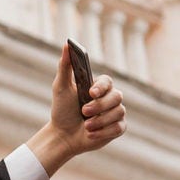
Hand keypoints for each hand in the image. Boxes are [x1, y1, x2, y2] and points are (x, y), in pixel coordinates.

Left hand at [31, 44, 125, 173]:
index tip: (90, 92)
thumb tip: (66, 44)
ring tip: (85, 125)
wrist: (62, 136)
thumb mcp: (60, 88)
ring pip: (118, 112)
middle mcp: (110, 98)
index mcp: (99, 87)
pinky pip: (118, 128)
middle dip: (99, 106)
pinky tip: (90, 134)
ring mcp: (116, 113)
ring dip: (99, 120)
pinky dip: (103, 132)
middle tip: (84, 112)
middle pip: (117, 97)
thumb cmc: (62, 110)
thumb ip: (65, 66)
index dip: (102, 87)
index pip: (108, 81)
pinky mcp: (118, 128)